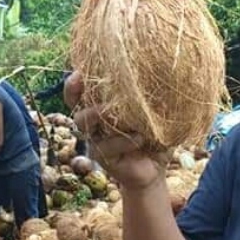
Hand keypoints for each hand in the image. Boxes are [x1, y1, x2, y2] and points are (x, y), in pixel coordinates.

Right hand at [64, 71, 167, 191]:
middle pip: (77, 103)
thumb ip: (155, 96)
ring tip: (114, 108)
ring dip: (99, 112)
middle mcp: (96, 123)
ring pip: (84, 122)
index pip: (85, 91)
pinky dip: (123, 140)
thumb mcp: (158, 113)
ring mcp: (96, 140)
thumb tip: (163, 71)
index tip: (81, 69)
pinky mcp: (101, 157)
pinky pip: (104, 146)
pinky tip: (140, 138)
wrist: (157, 170)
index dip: (78, 80)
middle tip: (83, 80)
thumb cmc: (157, 136)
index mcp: (105, 107)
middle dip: (76, 91)